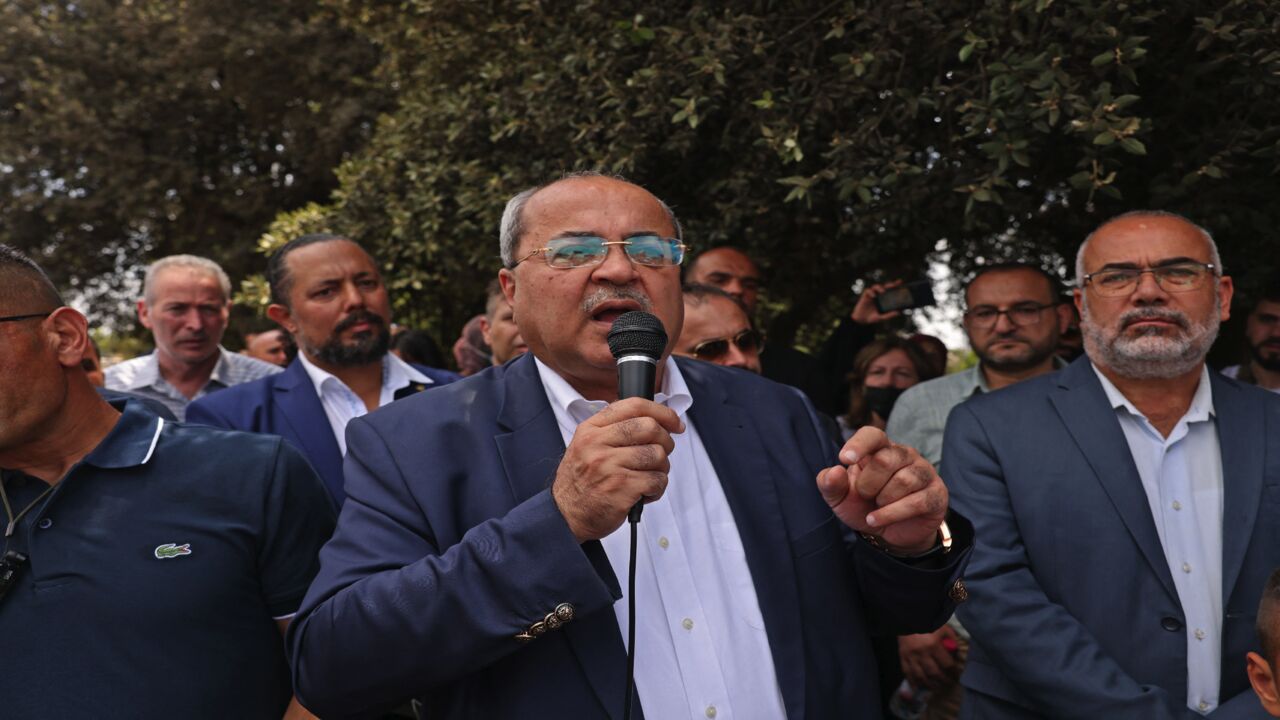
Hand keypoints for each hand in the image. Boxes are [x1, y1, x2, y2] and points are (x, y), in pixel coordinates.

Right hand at [552, 398, 684, 541]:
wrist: (566, 515)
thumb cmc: (583, 481)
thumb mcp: (587, 445)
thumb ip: (615, 430)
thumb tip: (657, 420)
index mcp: (591, 429)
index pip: (634, 406)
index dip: (662, 412)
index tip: (675, 423)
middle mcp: (597, 444)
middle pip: (650, 427)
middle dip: (666, 441)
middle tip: (662, 454)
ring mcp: (609, 466)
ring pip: (657, 455)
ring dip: (661, 468)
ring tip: (648, 477)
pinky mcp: (622, 488)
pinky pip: (657, 480)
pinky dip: (657, 488)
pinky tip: (644, 493)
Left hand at [815, 426, 946, 553]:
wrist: (889, 534)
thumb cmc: (864, 506)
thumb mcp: (840, 498)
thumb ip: (830, 484)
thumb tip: (833, 471)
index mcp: (880, 449)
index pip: (873, 435)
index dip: (859, 444)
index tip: (845, 459)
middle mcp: (905, 455)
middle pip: (885, 460)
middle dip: (868, 485)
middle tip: (865, 495)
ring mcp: (924, 473)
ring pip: (903, 481)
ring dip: (882, 501)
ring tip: (877, 506)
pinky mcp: (937, 494)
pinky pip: (916, 502)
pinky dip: (891, 514)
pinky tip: (877, 520)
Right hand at [850, 279, 904, 323]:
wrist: (862, 320)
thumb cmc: (872, 318)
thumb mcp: (881, 318)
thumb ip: (889, 315)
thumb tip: (898, 313)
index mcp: (884, 299)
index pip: (890, 291)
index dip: (895, 285)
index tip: (900, 282)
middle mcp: (879, 295)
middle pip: (885, 287)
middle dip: (889, 284)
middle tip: (894, 285)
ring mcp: (872, 294)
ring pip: (876, 286)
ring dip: (880, 288)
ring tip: (883, 292)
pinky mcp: (865, 296)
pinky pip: (868, 291)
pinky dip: (871, 292)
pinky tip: (874, 296)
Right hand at [899, 626, 960, 689]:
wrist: (907, 617)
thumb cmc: (927, 622)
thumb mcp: (943, 628)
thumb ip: (951, 640)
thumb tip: (956, 653)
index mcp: (933, 645)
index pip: (946, 664)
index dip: (953, 672)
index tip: (956, 675)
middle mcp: (922, 653)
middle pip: (934, 673)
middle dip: (943, 681)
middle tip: (948, 683)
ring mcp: (911, 656)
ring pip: (921, 677)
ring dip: (930, 685)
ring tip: (936, 687)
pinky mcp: (902, 657)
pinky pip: (907, 673)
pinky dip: (913, 682)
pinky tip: (919, 686)